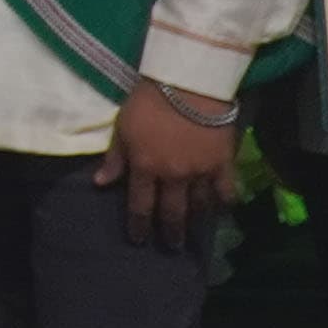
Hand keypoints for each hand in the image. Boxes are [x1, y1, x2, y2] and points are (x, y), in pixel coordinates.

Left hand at [97, 84, 239, 248]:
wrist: (188, 82)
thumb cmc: (149, 100)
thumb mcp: (123, 127)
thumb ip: (115, 158)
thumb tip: (101, 184)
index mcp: (145, 168)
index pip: (140, 206)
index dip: (138, 225)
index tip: (138, 240)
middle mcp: (173, 177)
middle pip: (171, 212)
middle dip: (170, 232)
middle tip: (171, 245)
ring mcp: (200, 172)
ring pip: (198, 205)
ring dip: (195, 220)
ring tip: (194, 229)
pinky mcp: (223, 163)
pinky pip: (226, 190)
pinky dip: (225, 202)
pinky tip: (224, 209)